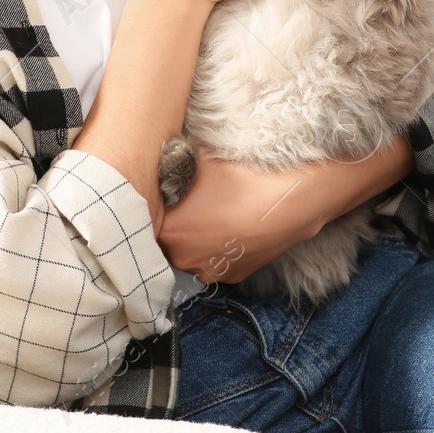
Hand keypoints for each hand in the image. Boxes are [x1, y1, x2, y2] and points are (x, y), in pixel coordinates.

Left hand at [158, 155, 321, 283]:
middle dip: (174, 224)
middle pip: (166, 241)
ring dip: (195, 240)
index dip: (154, 207)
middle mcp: (183, 259)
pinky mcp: (232, 276)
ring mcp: (208, 271)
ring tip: (213, 216)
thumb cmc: (242, 182)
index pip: (147, 221)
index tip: (164, 196)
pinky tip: (230, 228)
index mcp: (168, 232)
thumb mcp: (200, 160)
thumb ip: (175, 163)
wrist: (286, 204)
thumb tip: (166, 156)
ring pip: (190, 254)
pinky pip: (215, 262)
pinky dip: (217, 249)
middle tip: (188, 205)